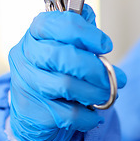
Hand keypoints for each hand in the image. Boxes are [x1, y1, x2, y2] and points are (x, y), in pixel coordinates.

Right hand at [8, 5, 126, 140]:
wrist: (33, 108)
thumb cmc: (53, 71)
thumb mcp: (64, 45)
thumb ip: (79, 32)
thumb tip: (96, 28)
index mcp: (35, 33)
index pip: (57, 24)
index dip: (85, 33)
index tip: (105, 45)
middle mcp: (25, 54)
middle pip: (63, 56)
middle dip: (95, 68)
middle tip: (114, 77)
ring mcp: (26, 82)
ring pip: (65, 85)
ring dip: (95, 92)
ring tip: (105, 95)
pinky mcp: (31, 108)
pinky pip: (67, 113)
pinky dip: (87, 116)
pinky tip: (92, 114)